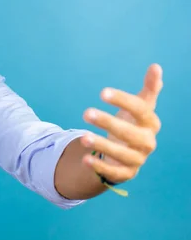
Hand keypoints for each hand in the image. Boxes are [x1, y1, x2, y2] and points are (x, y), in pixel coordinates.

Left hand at [80, 63, 162, 183]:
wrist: (129, 151)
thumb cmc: (133, 123)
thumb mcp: (140, 106)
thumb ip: (149, 89)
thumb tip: (156, 66)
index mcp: (150, 123)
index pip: (140, 110)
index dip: (123, 100)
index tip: (102, 92)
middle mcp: (147, 142)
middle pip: (129, 133)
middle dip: (108, 123)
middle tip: (86, 112)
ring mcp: (137, 159)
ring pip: (120, 154)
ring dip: (101, 145)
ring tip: (82, 137)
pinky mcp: (126, 173)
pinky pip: (114, 173)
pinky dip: (99, 167)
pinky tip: (84, 159)